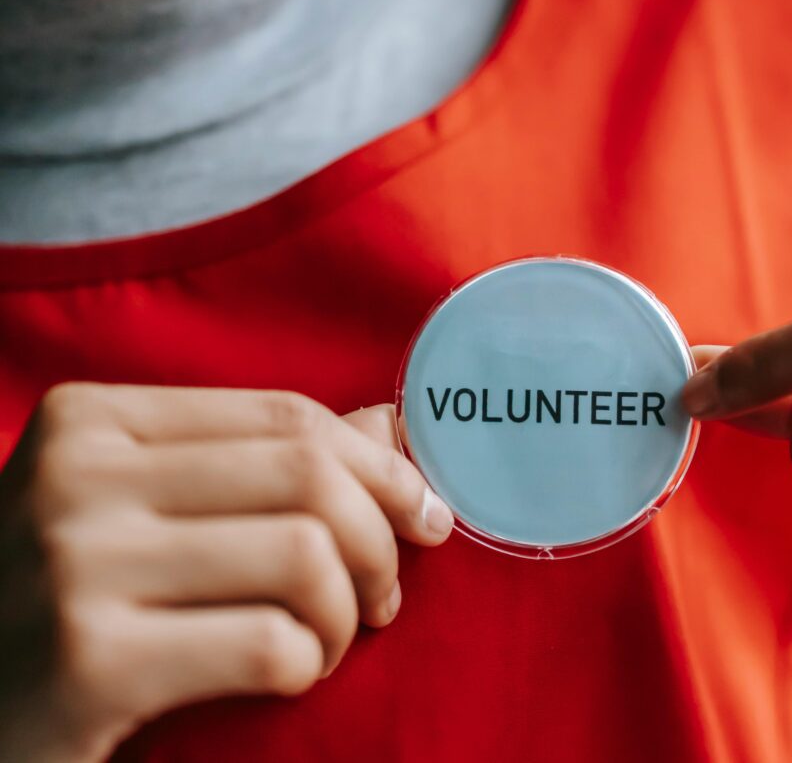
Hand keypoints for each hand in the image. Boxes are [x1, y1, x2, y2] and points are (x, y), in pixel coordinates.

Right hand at [0, 384, 451, 762]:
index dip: (379, 466)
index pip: (287, 418)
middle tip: (384, 592)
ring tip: (329, 639)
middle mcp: (75, 477)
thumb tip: (389, 424)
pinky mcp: (88, 665)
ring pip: (305, 557)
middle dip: (380, 541)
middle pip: (308, 477)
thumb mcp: (141, 506)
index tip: (423, 512)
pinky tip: (289, 674)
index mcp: (93, 420)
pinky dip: (307, 664)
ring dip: (348, 611)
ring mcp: (75, 567)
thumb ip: (259, 461)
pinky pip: (271, 643)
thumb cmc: (69, 595)